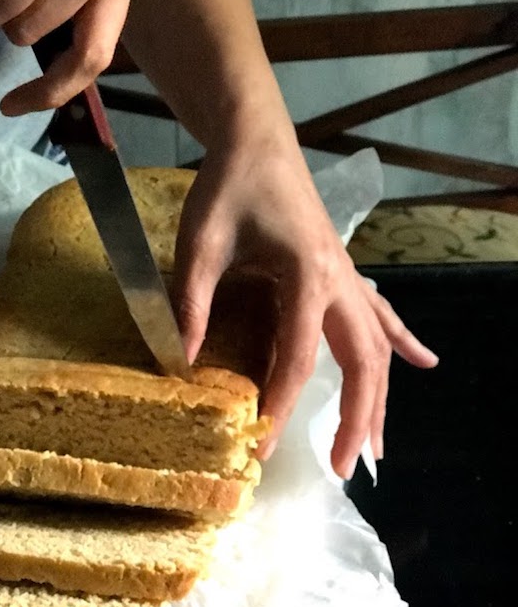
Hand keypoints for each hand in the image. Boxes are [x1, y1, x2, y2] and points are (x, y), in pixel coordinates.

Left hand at [172, 116, 438, 479]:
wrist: (255, 139)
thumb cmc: (228, 185)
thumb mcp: (200, 243)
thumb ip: (191, 302)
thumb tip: (182, 363)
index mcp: (307, 275)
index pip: (298, 357)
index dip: (282, 404)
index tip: (265, 444)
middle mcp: (339, 281)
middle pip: (361, 362)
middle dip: (357, 418)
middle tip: (345, 467)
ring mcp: (347, 276)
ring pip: (377, 347)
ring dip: (380, 397)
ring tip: (379, 447)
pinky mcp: (343, 271)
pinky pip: (380, 315)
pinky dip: (401, 342)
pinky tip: (424, 363)